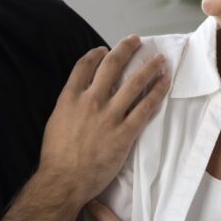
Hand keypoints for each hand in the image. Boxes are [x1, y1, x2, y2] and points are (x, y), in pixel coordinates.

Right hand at [38, 36, 168, 207]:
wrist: (64, 180)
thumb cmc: (57, 156)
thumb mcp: (55, 122)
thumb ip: (69, 105)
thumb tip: (80, 96)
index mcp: (70, 97)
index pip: (84, 66)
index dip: (96, 54)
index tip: (105, 49)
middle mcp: (91, 101)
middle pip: (111, 66)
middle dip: (126, 49)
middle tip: (136, 40)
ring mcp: (110, 115)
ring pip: (134, 83)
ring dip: (149, 67)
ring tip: (159, 59)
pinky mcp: (125, 132)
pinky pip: (145, 107)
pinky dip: (157, 92)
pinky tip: (165, 82)